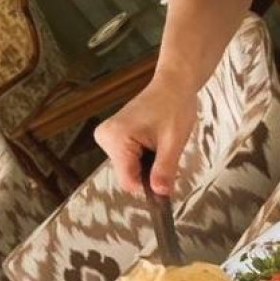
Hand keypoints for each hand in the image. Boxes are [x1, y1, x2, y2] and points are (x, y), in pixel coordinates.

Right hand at [94, 76, 197, 195]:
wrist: (172, 86)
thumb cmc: (174, 107)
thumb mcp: (173, 142)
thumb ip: (165, 170)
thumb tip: (160, 194)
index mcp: (116, 138)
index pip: (129, 181)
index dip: (149, 187)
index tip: (167, 183)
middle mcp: (105, 138)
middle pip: (129, 177)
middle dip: (150, 174)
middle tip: (166, 154)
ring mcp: (107, 138)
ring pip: (130, 171)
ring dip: (148, 166)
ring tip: (160, 146)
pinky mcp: (113, 138)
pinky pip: (130, 162)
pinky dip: (145, 160)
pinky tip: (154, 145)